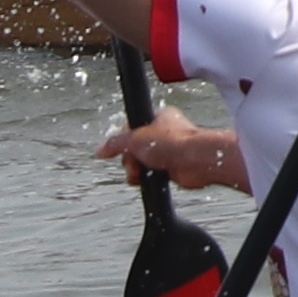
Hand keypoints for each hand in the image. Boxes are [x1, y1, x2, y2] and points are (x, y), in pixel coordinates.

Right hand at [96, 118, 247, 190]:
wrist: (197, 161)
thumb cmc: (173, 142)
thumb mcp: (135, 138)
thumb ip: (116, 143)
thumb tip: (100, 150)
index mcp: (158, 116)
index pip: (132, 127)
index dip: (124, 140)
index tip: (121, 149)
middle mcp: (164, 132)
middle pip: (135, 147)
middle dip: (130, 159)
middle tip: (133, 164)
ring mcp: (169, 150)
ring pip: (143, 162)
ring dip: (137, 170)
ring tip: (139, 174)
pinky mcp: (173, 167)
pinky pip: (153, 174)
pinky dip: (148, 178)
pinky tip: (148, 180)